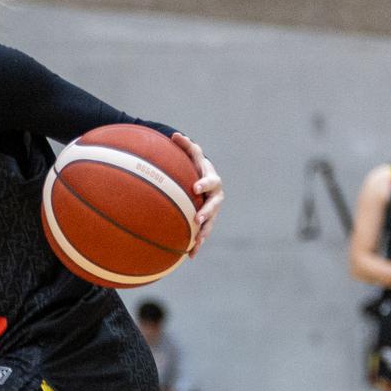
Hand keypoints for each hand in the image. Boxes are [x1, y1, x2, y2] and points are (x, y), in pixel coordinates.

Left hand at [174, 133, 221, 251]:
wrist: (204, 179)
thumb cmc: (194, 165)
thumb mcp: (191, 155)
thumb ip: (185, 146)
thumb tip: (175, 135)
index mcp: (210, 178)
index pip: (209, 180)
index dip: (204, 183)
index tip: (195, 187)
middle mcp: (215, 194)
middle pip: (214, 204)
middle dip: (207, 211)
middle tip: (197, 218)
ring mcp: (213, 208)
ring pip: (211, 221)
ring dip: (204, 231)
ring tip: (196, 241)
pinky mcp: (208, 220)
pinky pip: (204, 232)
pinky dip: (198, 243)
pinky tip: (190, 255)